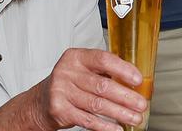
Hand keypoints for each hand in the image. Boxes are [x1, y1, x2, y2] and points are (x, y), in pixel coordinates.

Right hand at [28, 48, 146, 130]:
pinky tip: (116, 127)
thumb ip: (103, 72)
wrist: (40, 102)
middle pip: (102, 85)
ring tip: (134, 118)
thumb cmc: (69, 84)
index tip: (138, 80)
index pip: (103, 59)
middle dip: (126, 97)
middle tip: (141, 104)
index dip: (123, 69)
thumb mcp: (82, 70)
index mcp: (76, 57)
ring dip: (119, 113)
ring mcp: (61, 91)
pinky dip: (105, 125)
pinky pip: (87, 119)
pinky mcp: (59, 109)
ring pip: (97, 104)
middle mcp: (67, 72)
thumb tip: (134, 82)